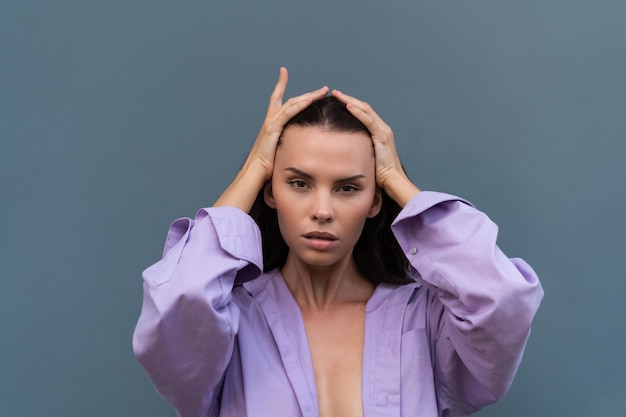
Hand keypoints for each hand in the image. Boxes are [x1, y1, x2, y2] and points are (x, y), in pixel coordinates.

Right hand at [245, 68, 328, 180]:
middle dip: (308, 93)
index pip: (277, 99)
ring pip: (292, 103)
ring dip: (309, 96)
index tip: (283, 71)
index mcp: (271, 123)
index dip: (280, 85)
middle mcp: (270, 119)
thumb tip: (300, 146)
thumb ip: (287, 143)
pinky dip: (299, 105)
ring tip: (323, 91)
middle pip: (291, 100)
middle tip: (324, 89)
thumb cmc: (267, 165)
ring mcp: (271, 123)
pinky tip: (310, 100)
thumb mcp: (279, 150)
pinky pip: (288, 113)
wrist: (254, 172)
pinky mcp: (272, 129)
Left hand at [332, 89, 419, 206]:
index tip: (338, 100)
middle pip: (364, 107)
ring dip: (350, 101)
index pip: (364, 113)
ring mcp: (383, 131)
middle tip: (335, 93)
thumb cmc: (379, 174)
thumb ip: (359, 150)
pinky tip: (348, 106)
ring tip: (338, 95)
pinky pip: (368, 121)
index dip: (351, 104)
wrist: (392, 180)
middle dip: (349, 99)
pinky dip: (358, 112)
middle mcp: (383, 128)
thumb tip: (344, 150)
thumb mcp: (367, 157)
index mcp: (379, 132)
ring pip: (366, 110)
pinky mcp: (382, 137)